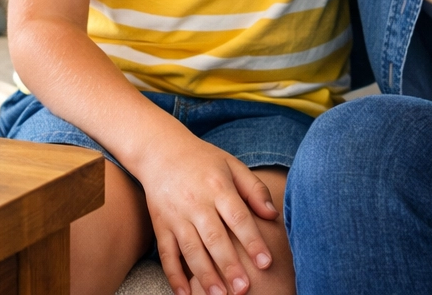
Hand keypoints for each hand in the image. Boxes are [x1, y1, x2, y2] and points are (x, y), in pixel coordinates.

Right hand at [132, 135, 277, 294]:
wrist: (159, 150)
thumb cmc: (203, 160)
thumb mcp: (232, 165)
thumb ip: (254, 189)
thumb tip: (272, 215)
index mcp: (218, 187)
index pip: (237, 217)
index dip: (252, 241)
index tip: (265, 263)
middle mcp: (196, 202)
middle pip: (214, 238)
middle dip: (229, 266)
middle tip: (243, 289)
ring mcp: (176, 215)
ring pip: (190, 250)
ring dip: (204, 275)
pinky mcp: (161, 225)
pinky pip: (166, 254)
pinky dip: (174, 275)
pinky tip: (184, 294)